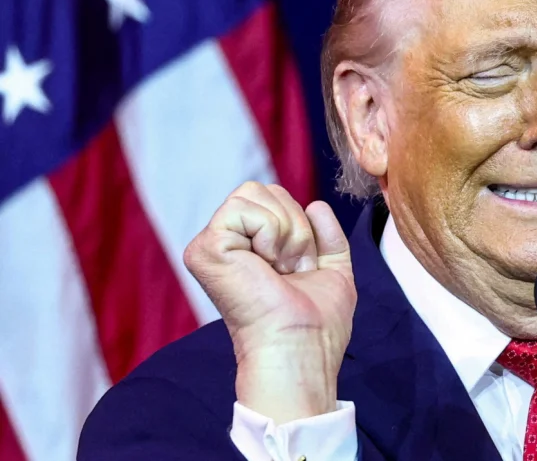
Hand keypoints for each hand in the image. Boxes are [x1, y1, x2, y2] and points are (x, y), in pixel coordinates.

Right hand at [183, 182, 356, 423]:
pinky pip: (243, 207)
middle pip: (266, 189)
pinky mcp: (204, 248)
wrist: (301, 347)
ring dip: (284, 230)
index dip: (302, 227)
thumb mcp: (333, 272)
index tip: (302, 269)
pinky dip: (267, 232)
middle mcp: (228, 244)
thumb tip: (316, 205)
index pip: (276, 198)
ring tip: (278, 268)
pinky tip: (264, 265)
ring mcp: (212, 245)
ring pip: (254, 192)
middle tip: (290, 269)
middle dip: (295, 226)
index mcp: (251, 249)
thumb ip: (328, 238)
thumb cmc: (318, 325)